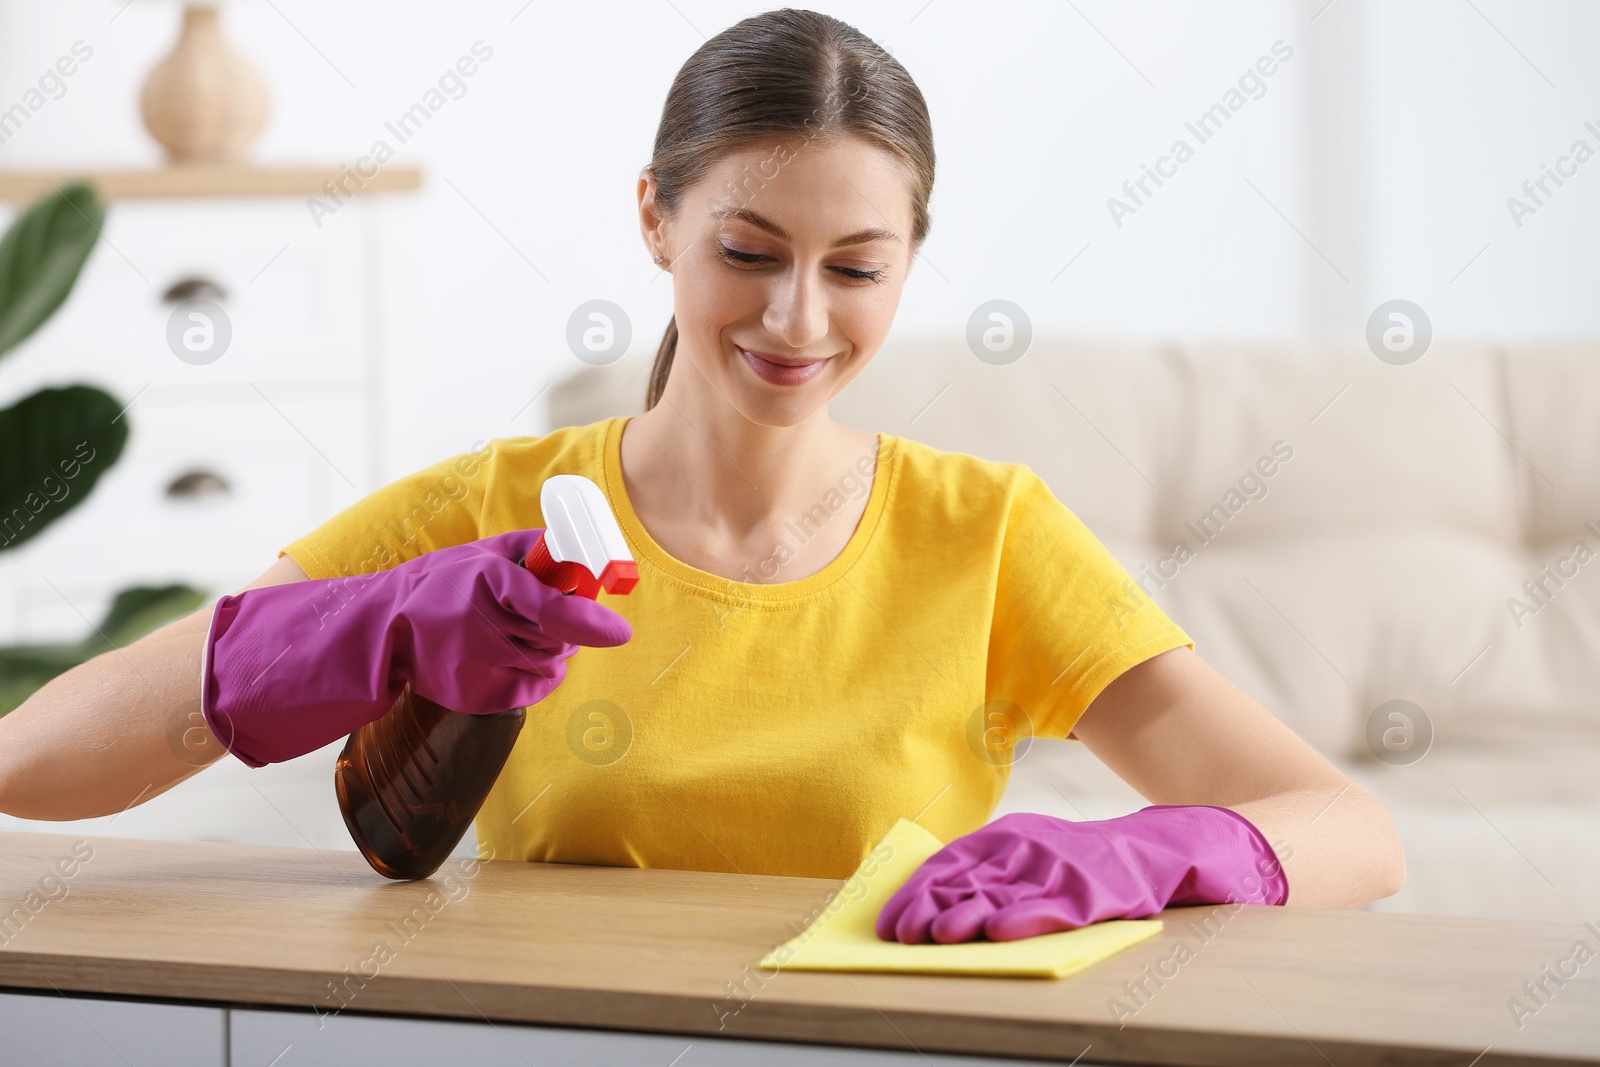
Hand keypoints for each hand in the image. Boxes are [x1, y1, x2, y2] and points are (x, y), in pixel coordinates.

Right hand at [201, 529, 631, 766]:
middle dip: (568, 628)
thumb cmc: (441, 584)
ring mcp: (478, 667)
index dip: (588, 621)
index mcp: (488, 583)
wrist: (382, 632)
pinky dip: (537, 675)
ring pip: (551, 665)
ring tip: (520, 633)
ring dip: (552, 650)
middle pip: (558, 639)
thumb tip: (582, 551)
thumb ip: (534, 548)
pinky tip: (512, 658)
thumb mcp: (482, 553)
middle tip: (550, 614)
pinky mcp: (477, 697)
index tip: (619, 631)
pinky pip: (534, 690)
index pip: (550, 609)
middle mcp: (484, 628)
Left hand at [875, 806, 1287, 943]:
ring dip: (974, 913)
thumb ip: (1021, 885)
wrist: (1224, 846)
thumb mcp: (1070, 870)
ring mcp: (1090, 864)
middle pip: (979, 874)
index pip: (965, 859)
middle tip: (897, 934)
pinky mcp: (1125, 884)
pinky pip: (1073, 903)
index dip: (924, 888)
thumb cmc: (1136, 867)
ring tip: (938, 936)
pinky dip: (1038, 917)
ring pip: (1018, 889)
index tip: (889, 919)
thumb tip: (956, 916)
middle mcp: (1055, 847)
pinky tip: (1008, 935)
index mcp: (1038, 840)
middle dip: (935, 904)